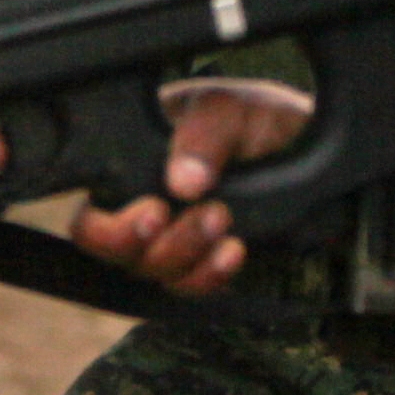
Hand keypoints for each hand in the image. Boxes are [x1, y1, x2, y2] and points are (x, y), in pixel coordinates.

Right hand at [68, 79, 312, 296]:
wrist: (307, 151)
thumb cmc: (256, 118)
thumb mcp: (229, 108)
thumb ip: (203, 136)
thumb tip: (182, 182)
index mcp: (127, 156)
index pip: (88, 201)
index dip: (105, 223)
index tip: (153, 210)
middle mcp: (137, 199)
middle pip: (103, 246)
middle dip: (134, 243)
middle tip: (170, 216)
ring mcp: (168, 234)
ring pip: (148, 269)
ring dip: (183, 253)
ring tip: (222, 218)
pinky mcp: (199, 260)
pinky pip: (189, 286)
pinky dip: (209, 275)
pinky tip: (235, 251)